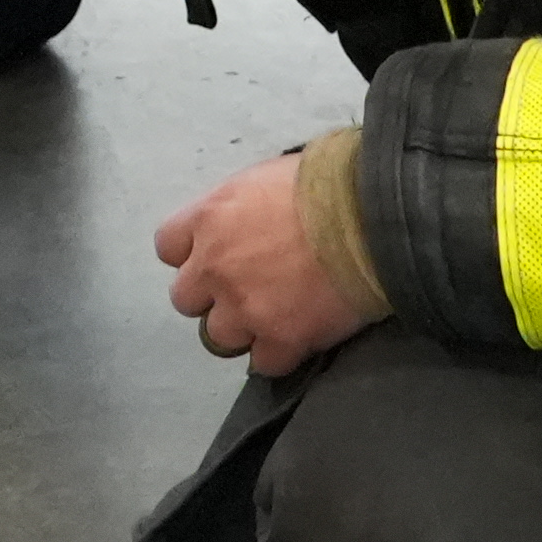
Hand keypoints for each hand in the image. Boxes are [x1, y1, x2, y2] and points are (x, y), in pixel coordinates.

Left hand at [156, 154, 373, 375]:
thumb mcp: (267, 177)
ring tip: (277, 313)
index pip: (168, 246)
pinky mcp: (281, 339)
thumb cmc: (328, 182)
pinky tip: (298, 335)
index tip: (215, 255)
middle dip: (212, 294)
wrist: (374, 216)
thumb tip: (243, 220)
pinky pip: (262, 363)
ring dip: (243, 327)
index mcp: (209, 218)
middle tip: (247, 286)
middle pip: (185, 298)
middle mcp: (214, 266)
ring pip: (219, 336)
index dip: (192, 254)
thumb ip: (240, 206)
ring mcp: (244, 308)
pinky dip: (277, 353)